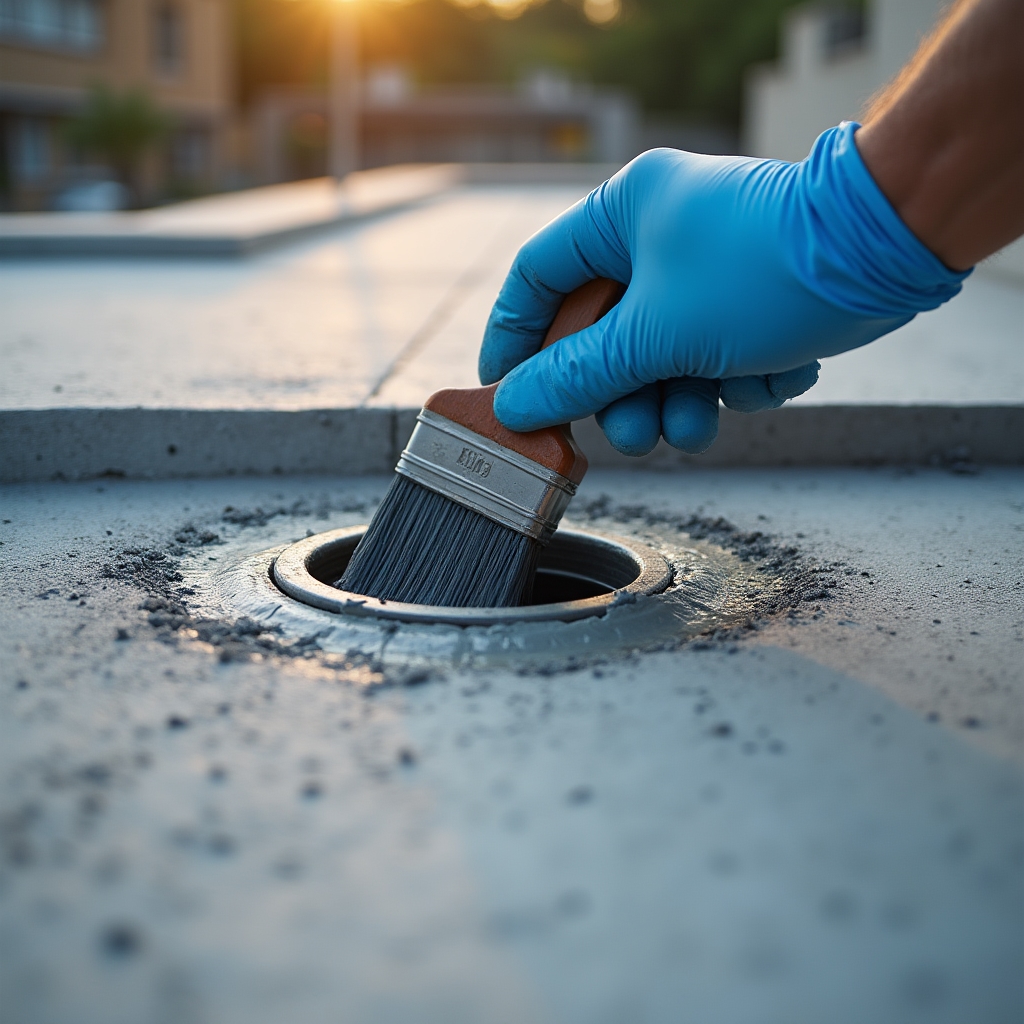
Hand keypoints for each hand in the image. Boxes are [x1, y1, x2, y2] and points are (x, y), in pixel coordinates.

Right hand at [479, 123, 967, 455]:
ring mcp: (706, 269)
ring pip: (661, 356)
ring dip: (680, 401)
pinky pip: (714, 356)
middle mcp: (659, 236)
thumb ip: (578, 376)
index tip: (507, 393)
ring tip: (701, 421)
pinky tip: (768, 374)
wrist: (886, 251)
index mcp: (621, 214)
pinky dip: (735, 382)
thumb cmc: (762, 271)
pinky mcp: (751, 299)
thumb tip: (515, 406)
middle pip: (602, 333)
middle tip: (632, 434)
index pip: (537, 277)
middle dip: (622, 395)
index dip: (514, 338)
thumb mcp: (655, 334)